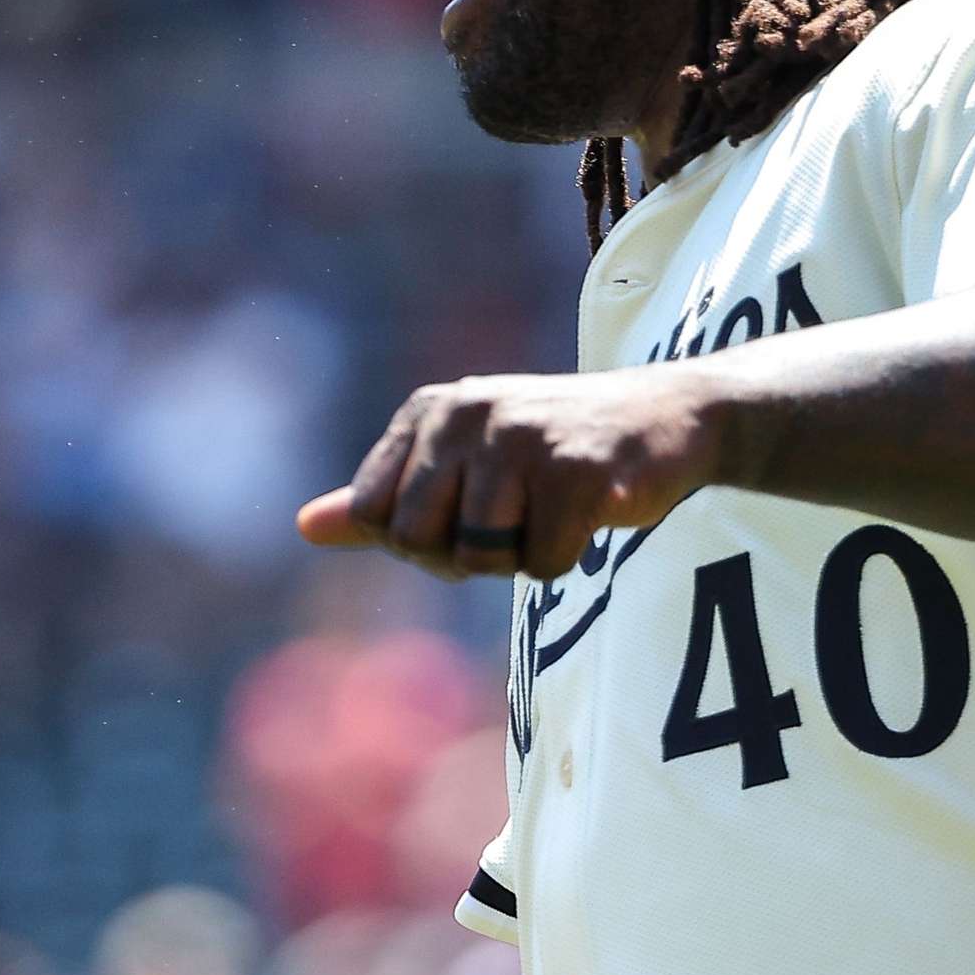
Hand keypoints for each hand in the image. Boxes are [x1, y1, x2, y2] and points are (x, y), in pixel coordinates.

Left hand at [297, 364, 728, 579]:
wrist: (670, 419)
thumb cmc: (555, 451)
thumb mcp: (463, 463)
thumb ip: (385, 498)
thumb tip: (304, 527)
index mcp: (429, 410)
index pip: (374, 516)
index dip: (418, 541)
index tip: (464, 517)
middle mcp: (466, 412)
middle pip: (416, 542)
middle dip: (465, 556)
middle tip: (516, 518)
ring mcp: (520, 438)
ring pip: (479, 558)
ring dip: (521, 555)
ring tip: (554, 506)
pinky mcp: (575, 470)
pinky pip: (541, 564)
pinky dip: (566, 557)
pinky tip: (590, 511)